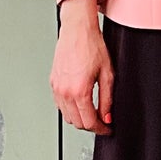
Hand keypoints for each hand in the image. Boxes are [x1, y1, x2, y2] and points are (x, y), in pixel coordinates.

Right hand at [51, 0, 114, 133]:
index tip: (107, 128)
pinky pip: (60, 105)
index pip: (89, 122)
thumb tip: (107, 116)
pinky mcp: (53, 83)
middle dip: (90, 125)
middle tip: (102, 121)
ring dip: (79, 119)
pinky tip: (79, 104)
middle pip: (76, 123)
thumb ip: (107, 99)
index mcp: (79, 91)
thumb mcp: (107, 74)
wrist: (77, 30)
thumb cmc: (91, 46)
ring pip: (67, 116)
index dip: (101, 129)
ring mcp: (57, 88)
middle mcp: (65, 92)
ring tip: (92, 113)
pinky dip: (70, 109)